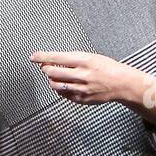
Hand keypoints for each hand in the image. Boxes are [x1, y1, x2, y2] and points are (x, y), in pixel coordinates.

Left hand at [31, 51, 155, 107]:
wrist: (122, 83)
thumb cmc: (107, 67)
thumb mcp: (91, 57)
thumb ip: (73, 59)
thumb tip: (53, 61)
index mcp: (84, 60)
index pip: (57, 58)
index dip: (42, 57)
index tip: (33, 57)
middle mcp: (82, 75)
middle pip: (53, 72)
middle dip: (46, 69)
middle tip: (46, 67)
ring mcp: (81, 88)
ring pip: (56, 85)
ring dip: (52, 80)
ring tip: (55, 76)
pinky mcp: (82, 99)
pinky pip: (63, 95)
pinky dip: (60, 89)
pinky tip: (64, 85)